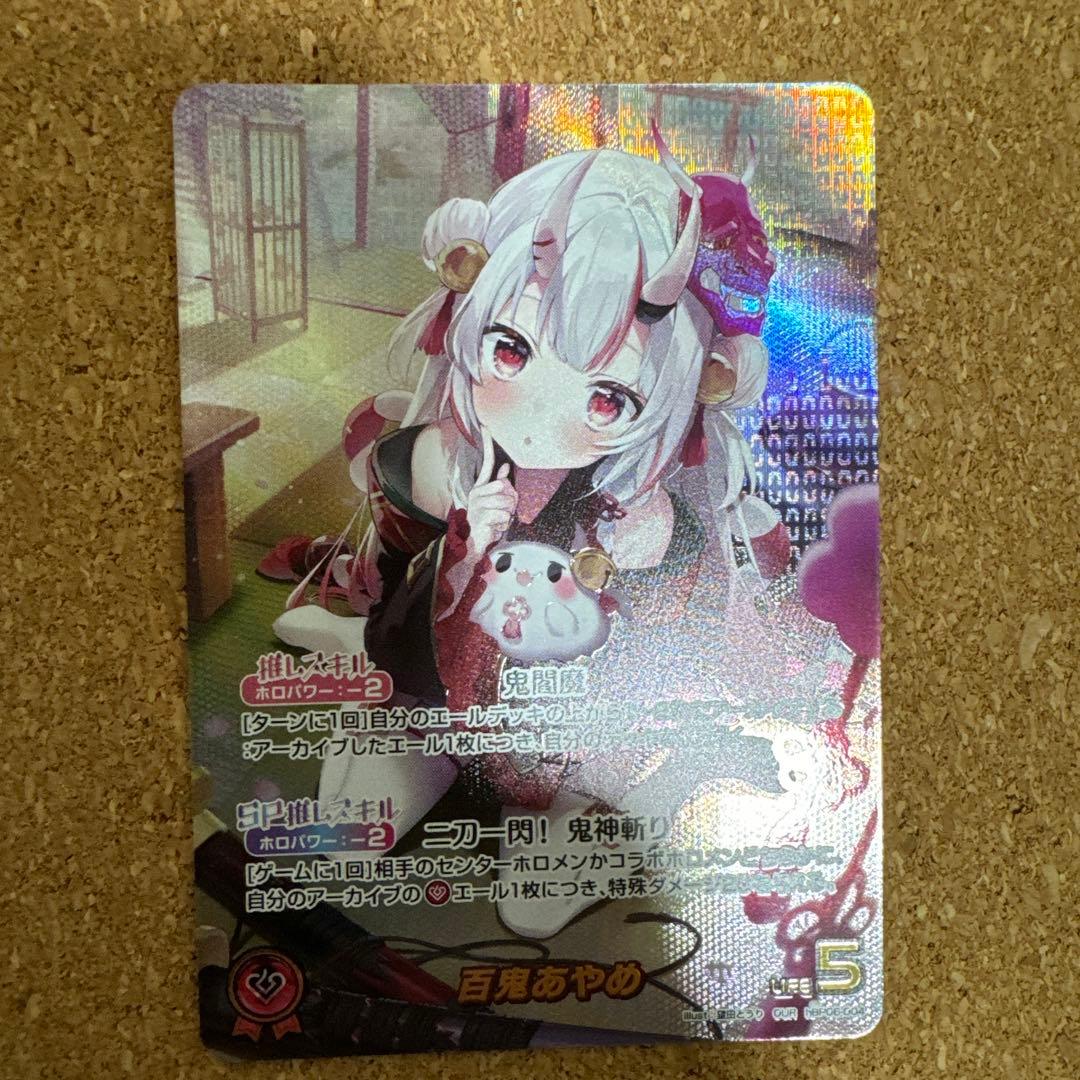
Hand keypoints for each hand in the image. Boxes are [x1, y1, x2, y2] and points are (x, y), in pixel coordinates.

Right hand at [465, 428, 516, 553]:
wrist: (474, 543)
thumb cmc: (487, 523)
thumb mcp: (496, 503)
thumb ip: (500, 485)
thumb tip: (506, 467)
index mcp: (481, 487)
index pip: (486, 463)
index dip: (487, 444)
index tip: (487, 426)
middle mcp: (477, 492)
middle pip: (506, 487)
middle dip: (511, 502)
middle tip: (503, 513)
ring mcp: (478, 504)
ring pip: (507, 501)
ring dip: (508, 514)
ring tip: (498, 520)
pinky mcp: (481, 515)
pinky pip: (504, 515)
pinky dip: (504, 524)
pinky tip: (494, 527)